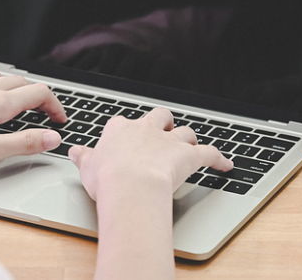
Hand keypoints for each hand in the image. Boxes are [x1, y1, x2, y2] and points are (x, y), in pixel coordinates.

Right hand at [68, 109, 232, 279]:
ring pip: (184, 132)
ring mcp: (168, 141)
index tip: (128, 138)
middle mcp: (146, 130)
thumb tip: (75, 151)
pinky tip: (226, 165)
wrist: (130, 185)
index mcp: (120, 130)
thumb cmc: (107, 178)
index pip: (124, 123)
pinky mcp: (189, 155)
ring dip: (188, 139)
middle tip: (164, 131)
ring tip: (190, 146)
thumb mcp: (87, 167)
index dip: (128, 131)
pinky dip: (219, 159)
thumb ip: (83, 157)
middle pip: (159, 116)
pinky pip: (209, 153)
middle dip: (164, 122)